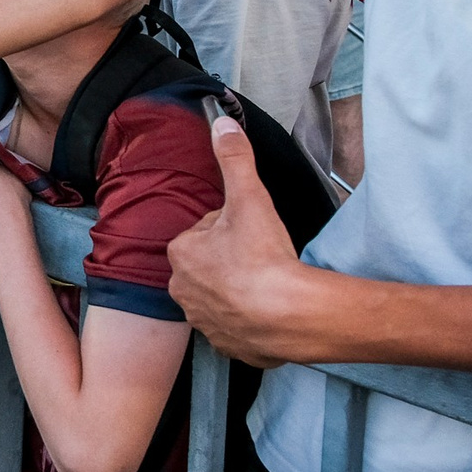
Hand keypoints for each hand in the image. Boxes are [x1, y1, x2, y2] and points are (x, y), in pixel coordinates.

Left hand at [167, 107, 326, 366]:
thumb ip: (235, 159)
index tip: (253, 232)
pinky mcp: (228, 347)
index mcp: (181, 253)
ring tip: (268, 284)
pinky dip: (252, 320)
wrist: (290, 315)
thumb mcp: (249, 198)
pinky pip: (237, 328)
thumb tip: (222, 124)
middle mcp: (182, 291)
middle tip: (263, 258)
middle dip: (234, 259)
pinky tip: (270, 312)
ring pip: (222, 296)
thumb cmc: (264, 257)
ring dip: (241, 289)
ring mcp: (204, 322)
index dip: (232, 227)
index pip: (205, 230)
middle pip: (211, 264)